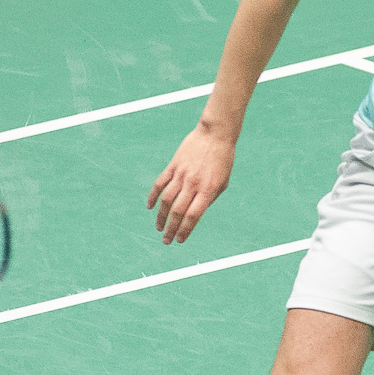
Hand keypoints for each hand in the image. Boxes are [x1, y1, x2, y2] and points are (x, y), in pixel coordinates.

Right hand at [147, 124, 234, 244]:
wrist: (215, 134)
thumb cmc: (223, 159)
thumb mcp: (223, 182)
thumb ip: (209, 198)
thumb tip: (196, 213)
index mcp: (208, 189)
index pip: (193, 216)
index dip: (185, 230)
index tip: (179, 240)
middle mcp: (193, 184)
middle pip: (178, 212)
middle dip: (171, 229)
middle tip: (166, 241)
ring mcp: (181, 174)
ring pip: (166, 200)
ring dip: (160, 217)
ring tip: (159, 228)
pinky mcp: (173, 165)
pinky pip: (159, 183)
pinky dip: (153, 196)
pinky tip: (150, 207)